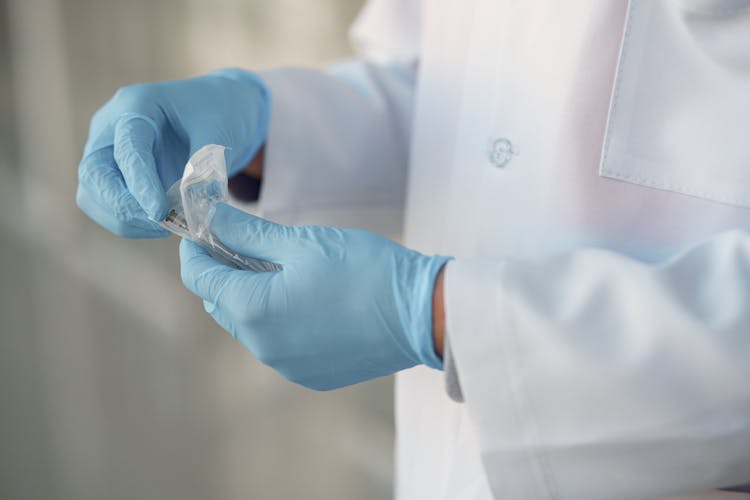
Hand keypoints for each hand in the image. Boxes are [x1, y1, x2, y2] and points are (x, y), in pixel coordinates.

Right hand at [76, 69, 268, 237]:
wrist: (218, 108)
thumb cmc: (219, 111)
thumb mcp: (221, 130)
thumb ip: (206, 165)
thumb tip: (192, 207)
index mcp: (137, 104)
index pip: (127, 148)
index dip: (140, 183)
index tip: (159, 212)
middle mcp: (111, 126)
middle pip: (94, 174)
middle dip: (123, 207)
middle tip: (162, 224)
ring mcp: (107, 151)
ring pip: (93, 195)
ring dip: (126, 219)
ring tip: (168, 225)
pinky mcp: (113, 174)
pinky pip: (108, 206)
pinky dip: (131, 223)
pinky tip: (162, 224)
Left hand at [179, 203, 449, 389]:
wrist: (422, 315)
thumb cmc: (364, 270)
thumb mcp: (302, 242)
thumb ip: (247, 232)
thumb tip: (208, 217)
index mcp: (253, 310)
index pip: (200, 277)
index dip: (195, 248)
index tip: (203, 225)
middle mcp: (261, 347)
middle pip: (222, 303)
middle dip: (224, 271)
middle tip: (244, 240)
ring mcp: (286, 366)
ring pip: (249, 325)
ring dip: (251, 296)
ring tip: (280, 267)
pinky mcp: (310, 375)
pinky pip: (277, 344)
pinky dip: (277, 320)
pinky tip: (305, 299)